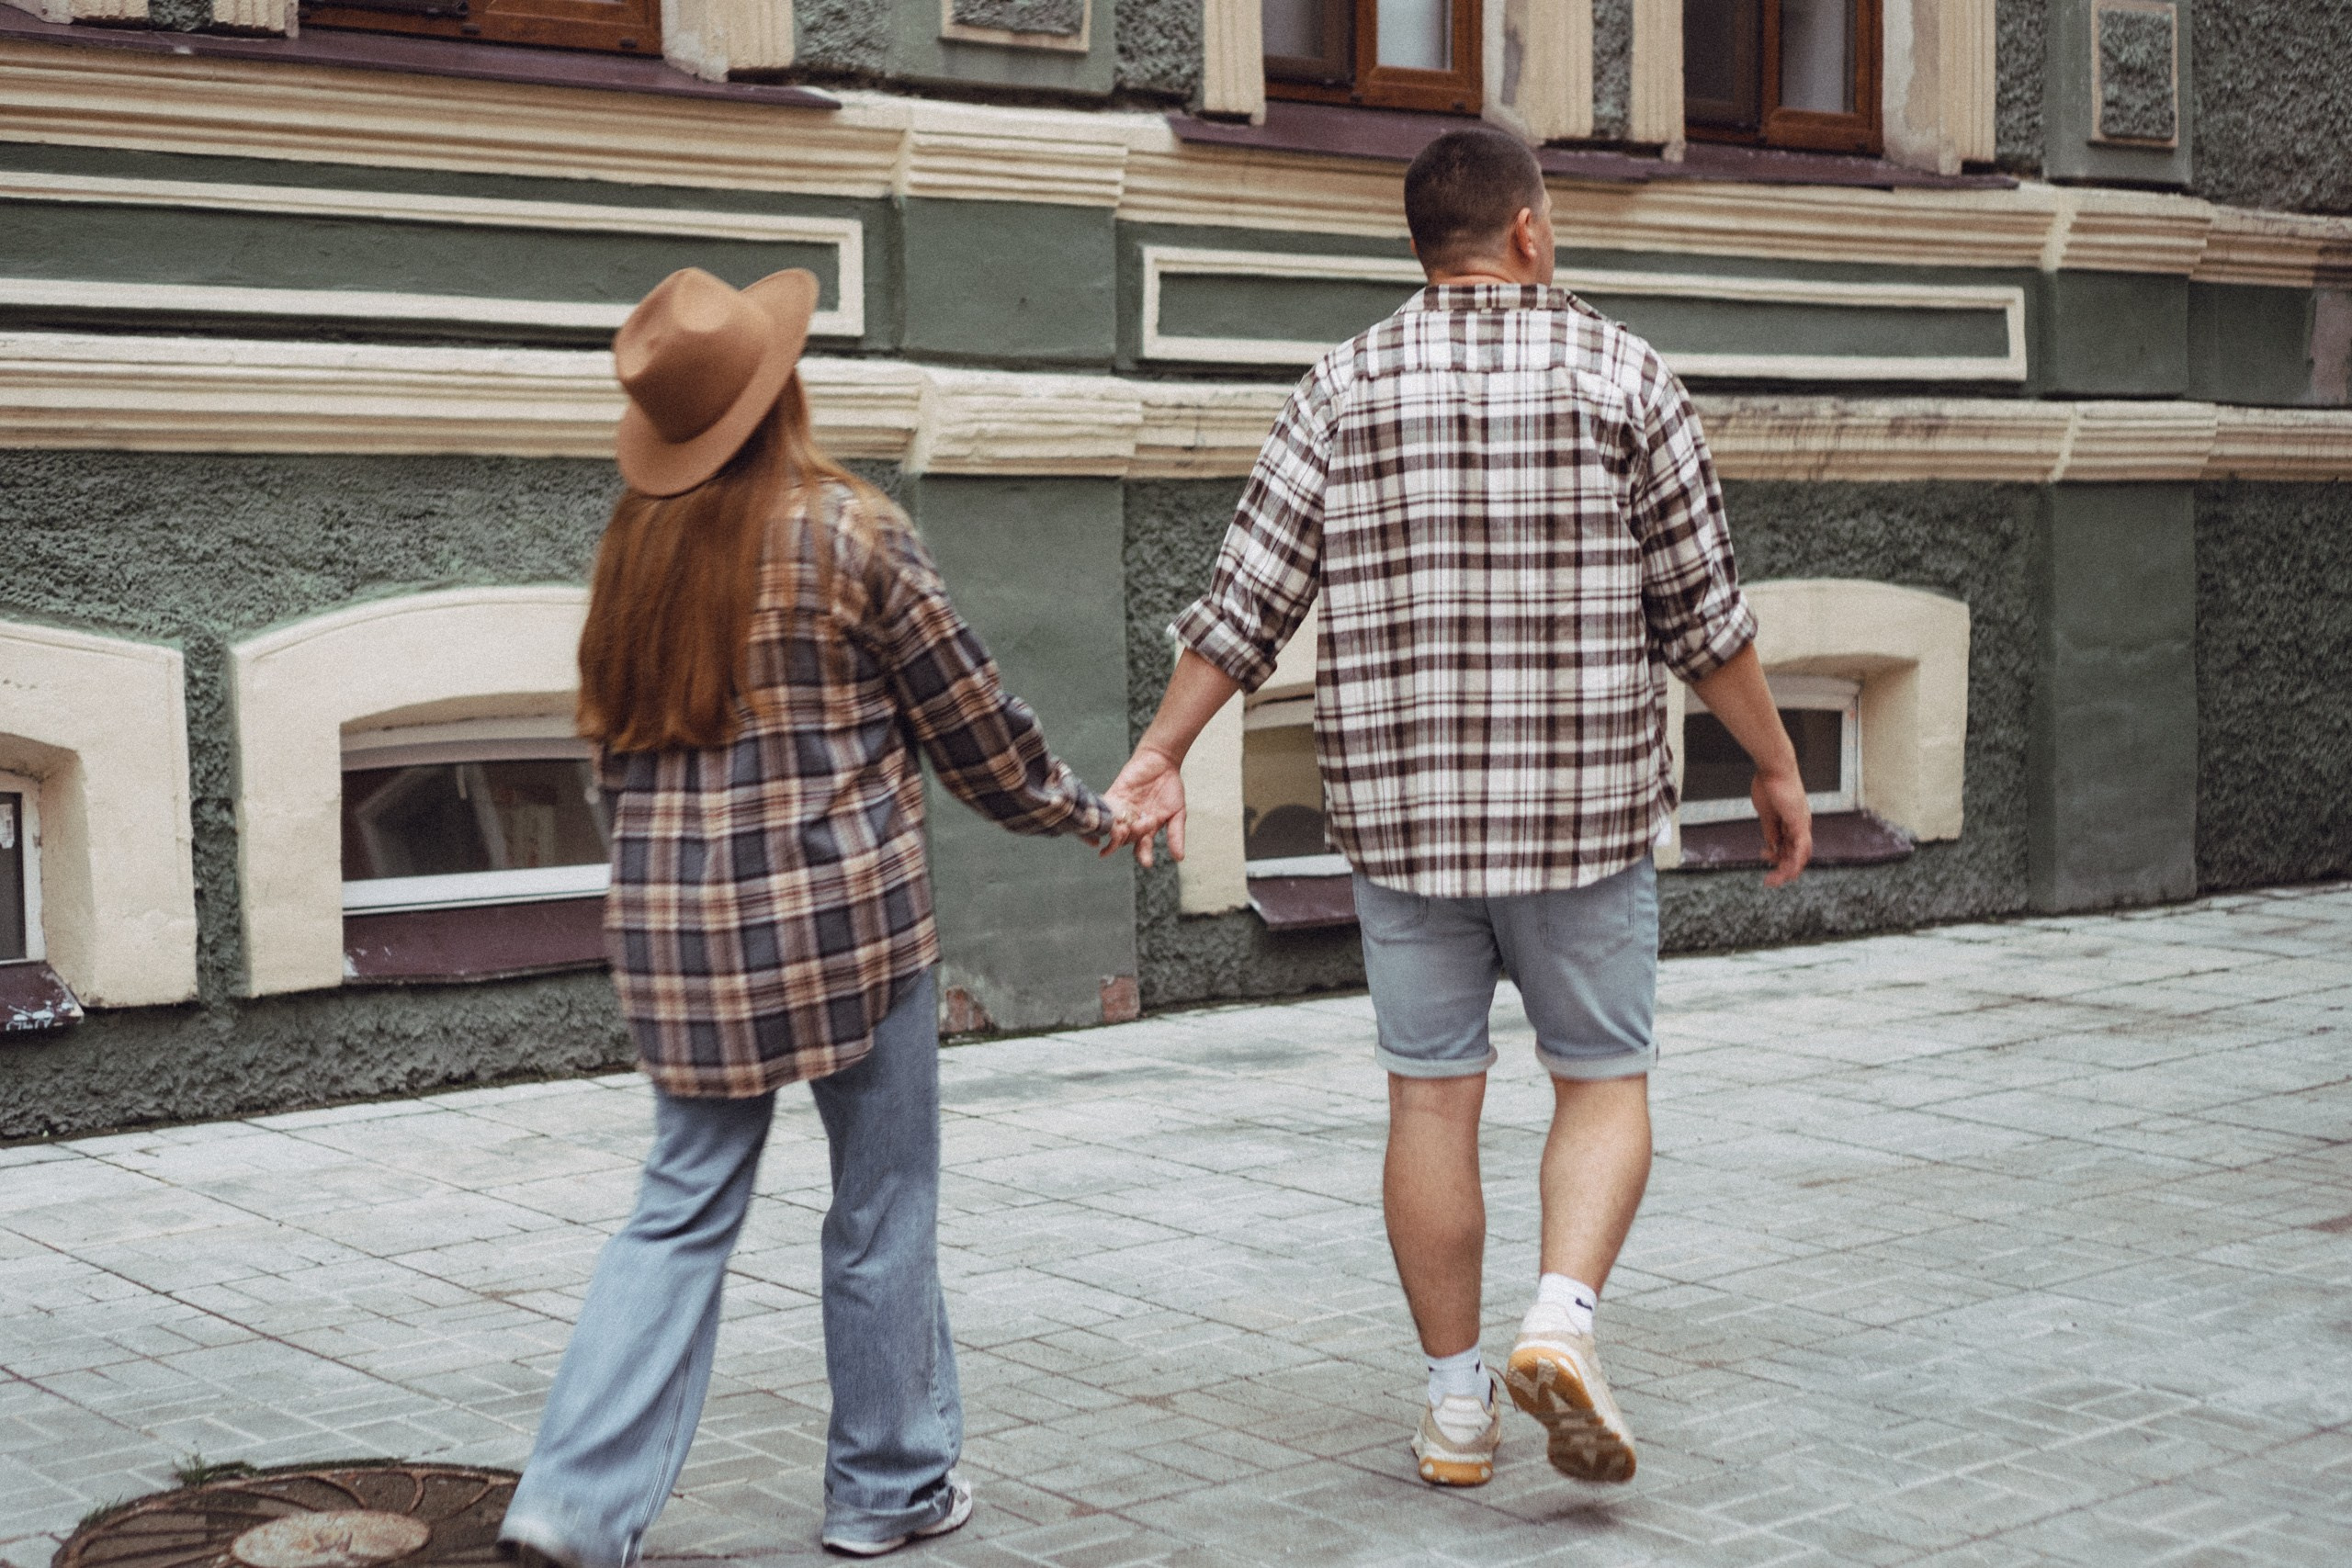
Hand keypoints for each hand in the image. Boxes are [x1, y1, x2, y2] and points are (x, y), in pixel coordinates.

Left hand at [1101, 745, 1185, 866]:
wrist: (1162, 761)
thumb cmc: (1171, 787)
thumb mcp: (1177, 813)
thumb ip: (1176, 834)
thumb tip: (1180, 858)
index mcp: (1147, 829)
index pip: (1143, 847)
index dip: (1144, 855)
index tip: (1147, 863)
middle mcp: (1132, 822)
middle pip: (1126, 838)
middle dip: (1129, 840)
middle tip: (1132, 837)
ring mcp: (1122, 810)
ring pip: (1114, 827)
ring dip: (1115, 832)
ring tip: (1119, 834)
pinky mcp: (1114, 796)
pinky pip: (1105, 808)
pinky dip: (1103, 815)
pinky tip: (1103, 821)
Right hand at [1752, 766, 1812, 887]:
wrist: (1773, 768)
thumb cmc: (1768, 784)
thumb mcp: (1766, 814)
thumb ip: (1770, 830)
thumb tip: (1772, 846)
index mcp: (1791, 822)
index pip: (1789, 847)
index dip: (1777, 857)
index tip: (1762, 855)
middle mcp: (1800, 825)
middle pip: (1796, 855)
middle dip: (1783, 870)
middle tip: (1768, 881)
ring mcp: (1801, 824)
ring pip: (1800, 855)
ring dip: (1788, 871)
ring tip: (1773, 880)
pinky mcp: (1799, 822)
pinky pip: (1801, 847)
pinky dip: (1795, 861)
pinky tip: (1787, 871)